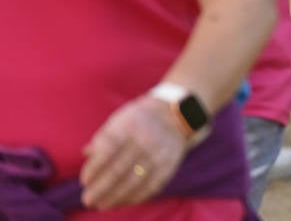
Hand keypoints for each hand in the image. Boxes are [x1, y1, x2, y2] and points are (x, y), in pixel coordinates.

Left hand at [79, 95, 189, 209]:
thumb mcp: (119, 120)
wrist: (176, 116)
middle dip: (101, 188)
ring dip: (116, 197)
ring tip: (102, 205)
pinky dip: (135, 197)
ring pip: (134, 181)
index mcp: (129, 126)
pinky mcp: (168, 165)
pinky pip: (151, 186)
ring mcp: (158, 154)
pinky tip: (123, 202)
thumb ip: (102, 138)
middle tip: (88, 200)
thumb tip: (85, 154)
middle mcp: (145, 140)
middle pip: (119, 169)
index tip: (84, 181)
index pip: (107, 151)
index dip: (94, 168)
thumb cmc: (138, 120)